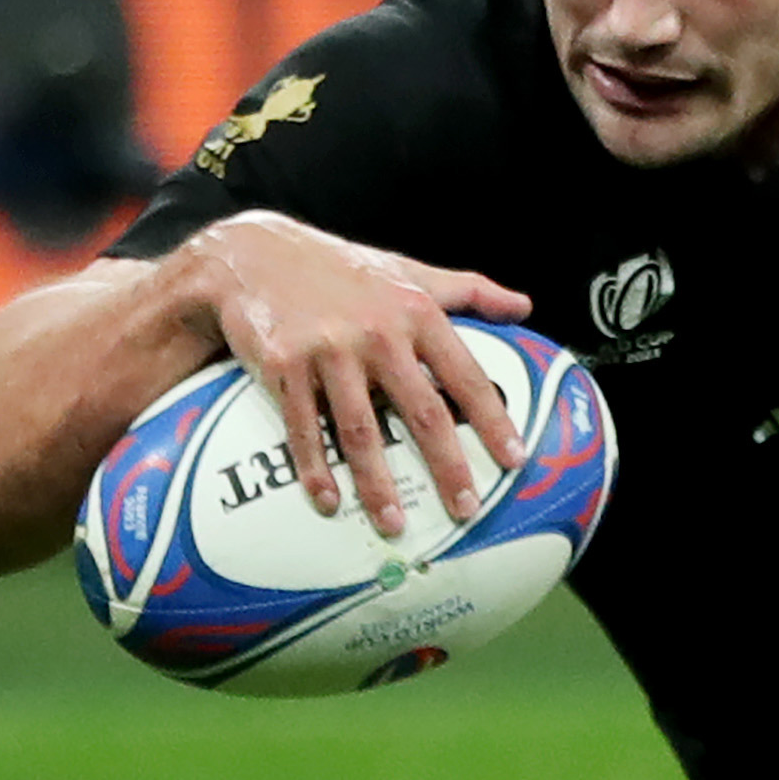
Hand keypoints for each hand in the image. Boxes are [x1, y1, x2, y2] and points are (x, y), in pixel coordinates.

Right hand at [181, 211, 534, 537]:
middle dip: (447, 466)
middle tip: (465, 509)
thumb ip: (469, 290)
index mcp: (416, 313)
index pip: (466, 375)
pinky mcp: (284, 366)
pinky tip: (328, 502)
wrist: (254, 255)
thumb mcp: (410, 271)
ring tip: (395, 524)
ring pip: (360, 430)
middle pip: (421, 412)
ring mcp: (328, 351)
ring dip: (378, 483)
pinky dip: (316, 469)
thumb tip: (523, 307)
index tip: (514, 459)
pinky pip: (304, 429)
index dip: (493, 420)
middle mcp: (378, 333)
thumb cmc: (342, 269)